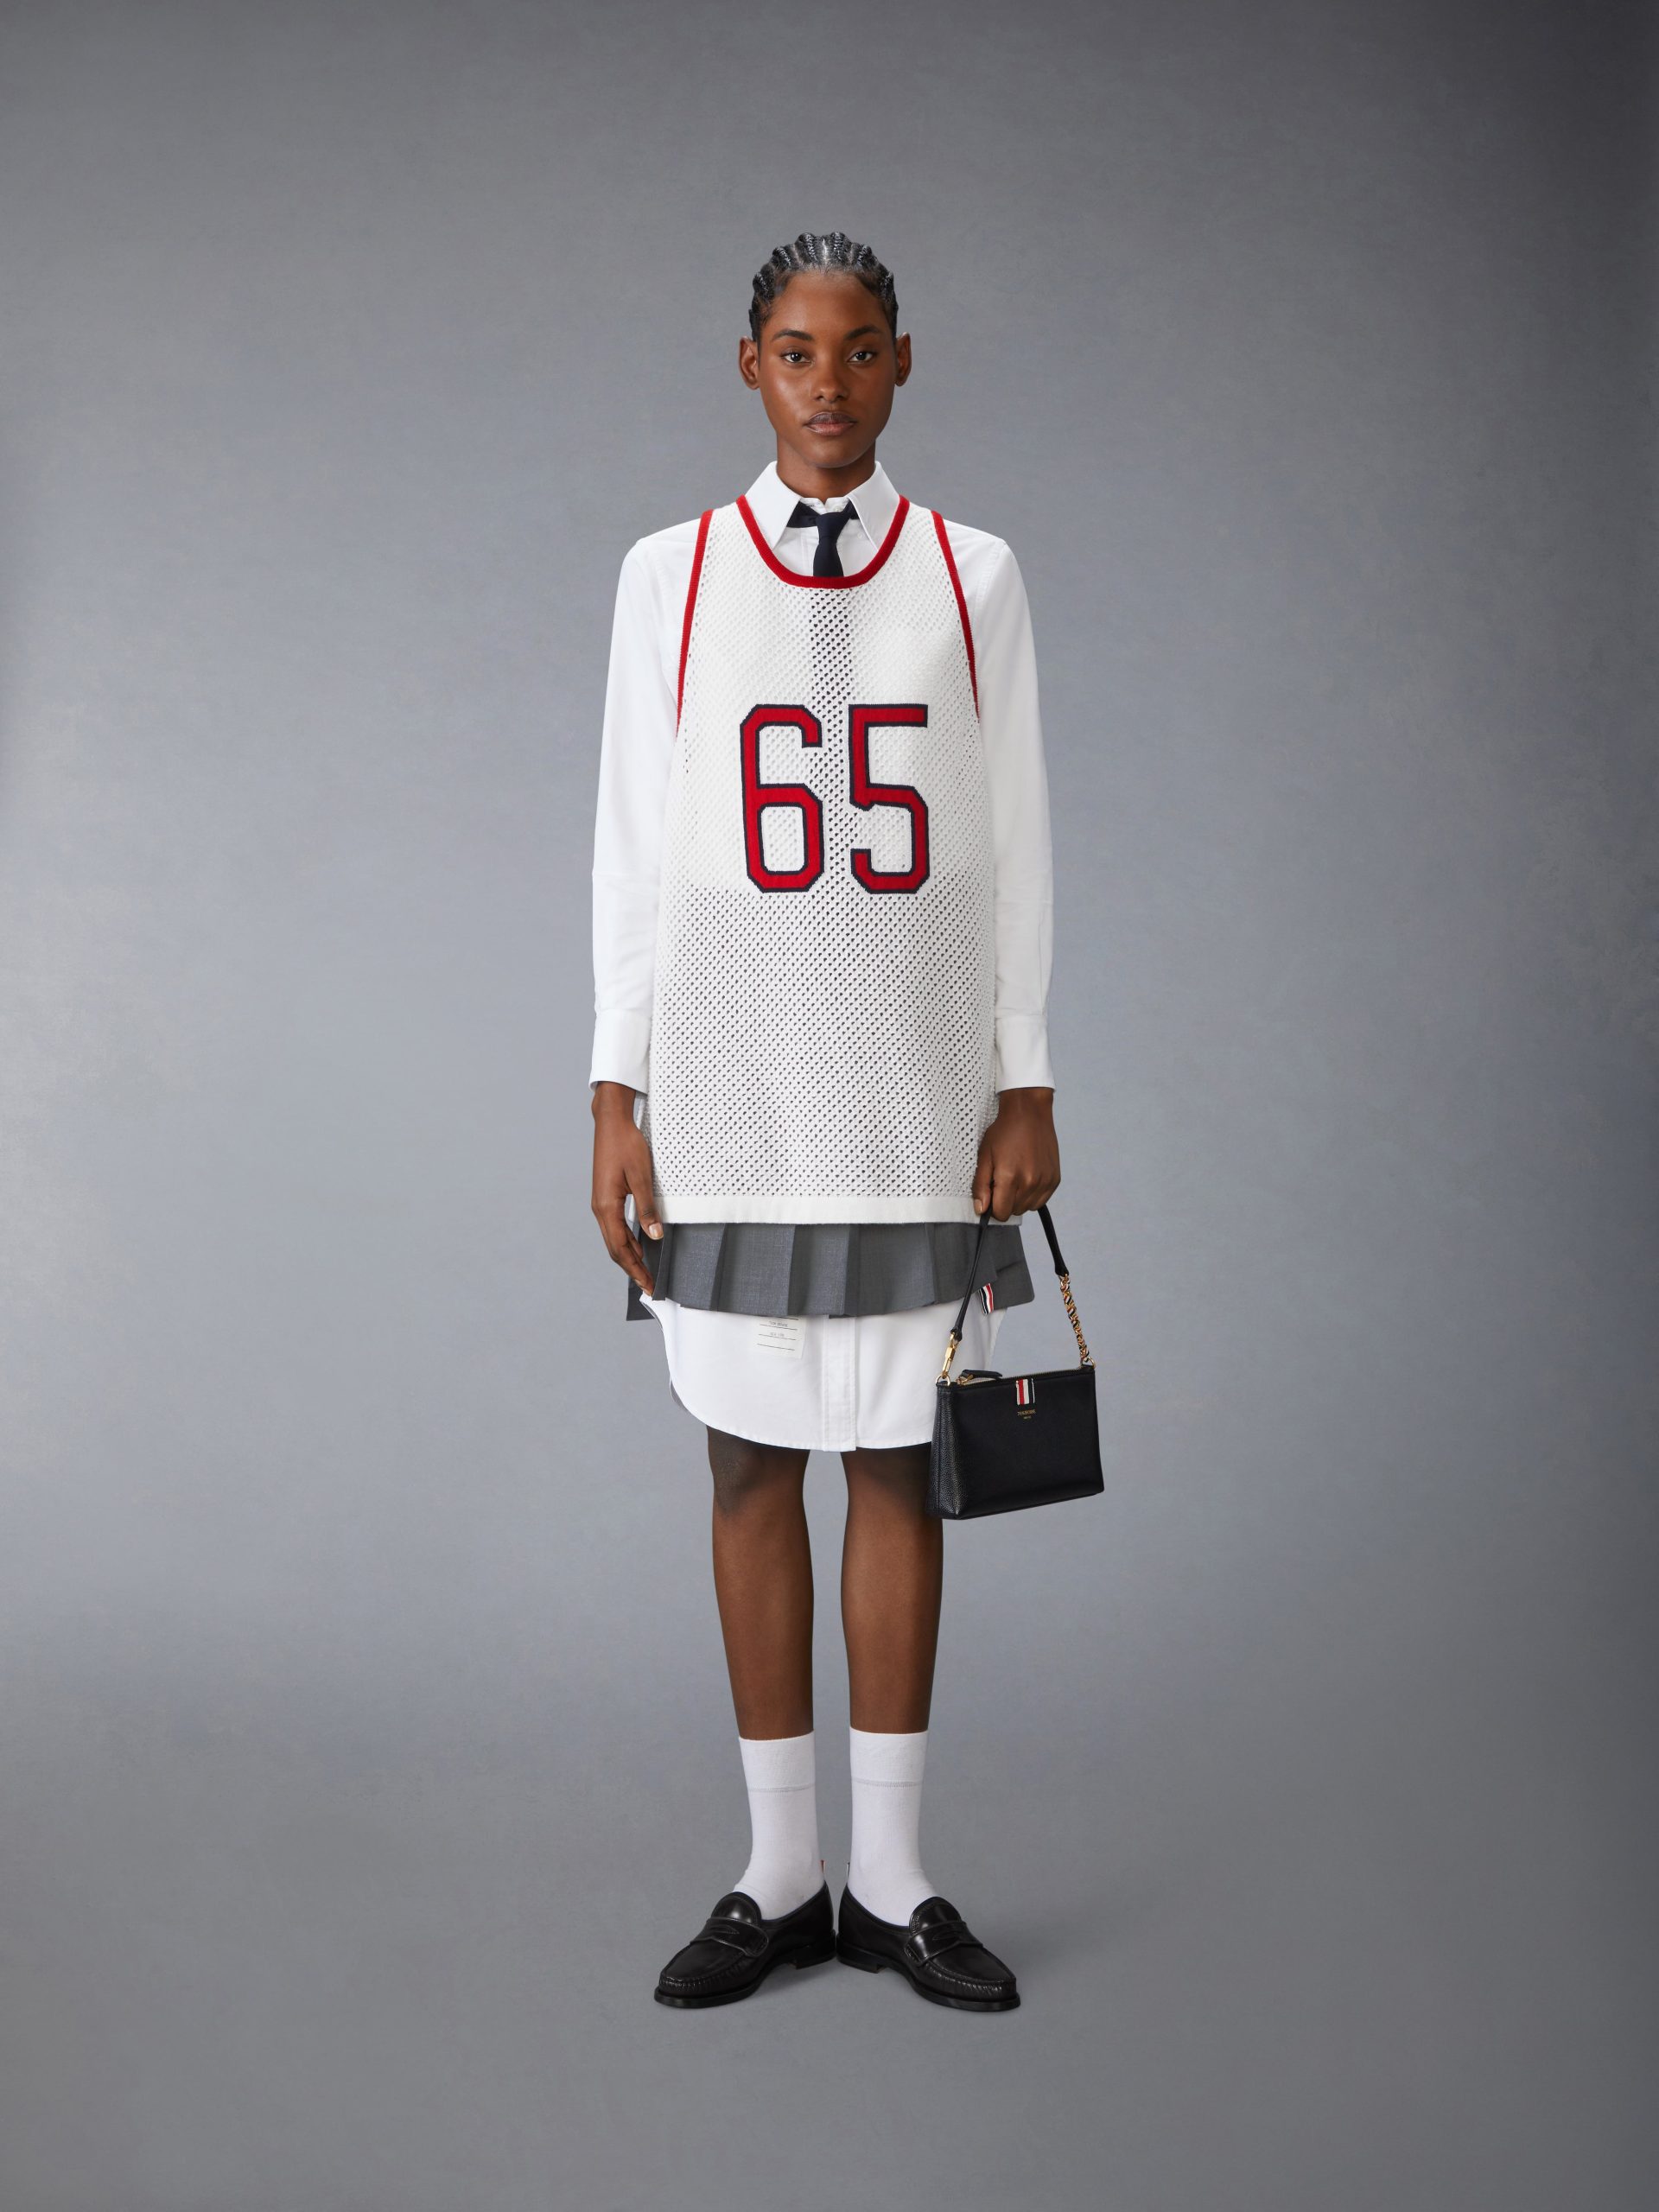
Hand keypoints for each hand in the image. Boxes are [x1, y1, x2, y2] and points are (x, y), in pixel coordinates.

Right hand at [591, 1082, 661, 1291]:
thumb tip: (655, 1236)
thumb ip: (647, 1208)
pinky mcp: (606, 1197)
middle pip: (615, 1249)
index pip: (621, 1249)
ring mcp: (601, 1203)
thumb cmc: (626, 1145)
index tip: (650, 1285)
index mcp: (606, 1207)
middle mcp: (600, 1209)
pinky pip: (615, 1227)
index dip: (636, 1269)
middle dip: (632, 1269)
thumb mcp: (641, 1176)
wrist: (611, 1122)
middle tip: (650, 1286)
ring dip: (629, 1257)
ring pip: (614, 1239)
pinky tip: (639, 1245)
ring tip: (646, 1271)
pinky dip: (626, 1242)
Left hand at [970, 1087, 1059, 1220]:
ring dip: (1019, 1199)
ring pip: (1028, 1208)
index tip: (992, 1192)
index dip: (993, 1206)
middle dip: (1005, 1201)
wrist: (1029, 1113)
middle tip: (1003, 1179)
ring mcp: (1045, 1181)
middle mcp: (1030, 1182)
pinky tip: (1027, 1176)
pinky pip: (1041, 1200)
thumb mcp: (984, 1156)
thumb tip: (981, 1209)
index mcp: (1010, 1177)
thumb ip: (980, 1186)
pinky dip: (1033, 1194)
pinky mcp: (1055, 1179)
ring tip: (1016, 1176)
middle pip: (1014, 1212)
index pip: (1001, 1214)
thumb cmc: (1004, 1132)